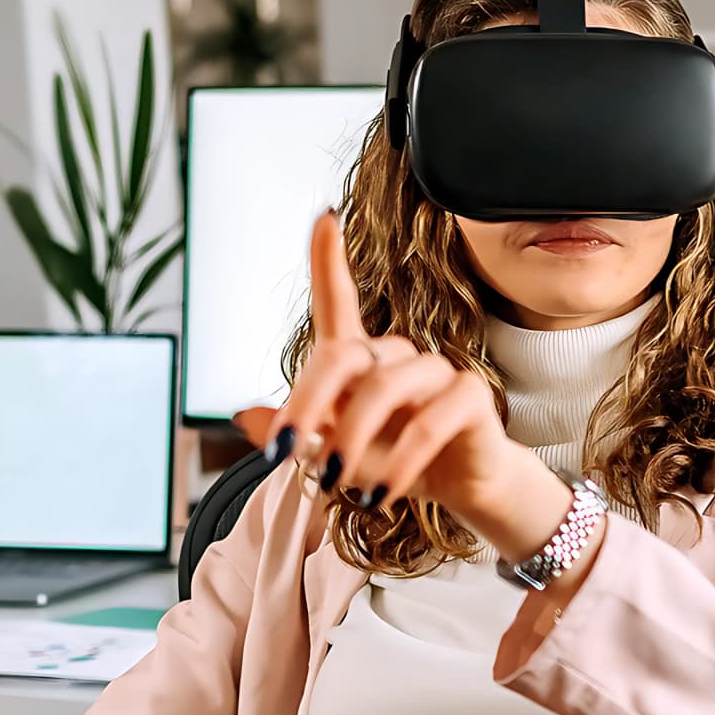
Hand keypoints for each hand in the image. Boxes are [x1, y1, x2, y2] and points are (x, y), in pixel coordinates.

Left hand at [273, 213, 571, 566]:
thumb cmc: (395, 461)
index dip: (330, 259)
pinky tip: (381, 495)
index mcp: (361, 361)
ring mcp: (437, 372)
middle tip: (285, 452)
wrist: (460, 488)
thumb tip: (243, 417)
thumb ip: (297, 434)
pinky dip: (398, 463)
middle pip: (345, 355)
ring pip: (385, 389)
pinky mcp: (471, 398)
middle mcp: (396, 356)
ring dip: (351, 439)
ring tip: (338, 483)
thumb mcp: (336, 454)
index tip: (324, 219)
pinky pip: (428, 424)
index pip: (340, 300)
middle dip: (309, 402)